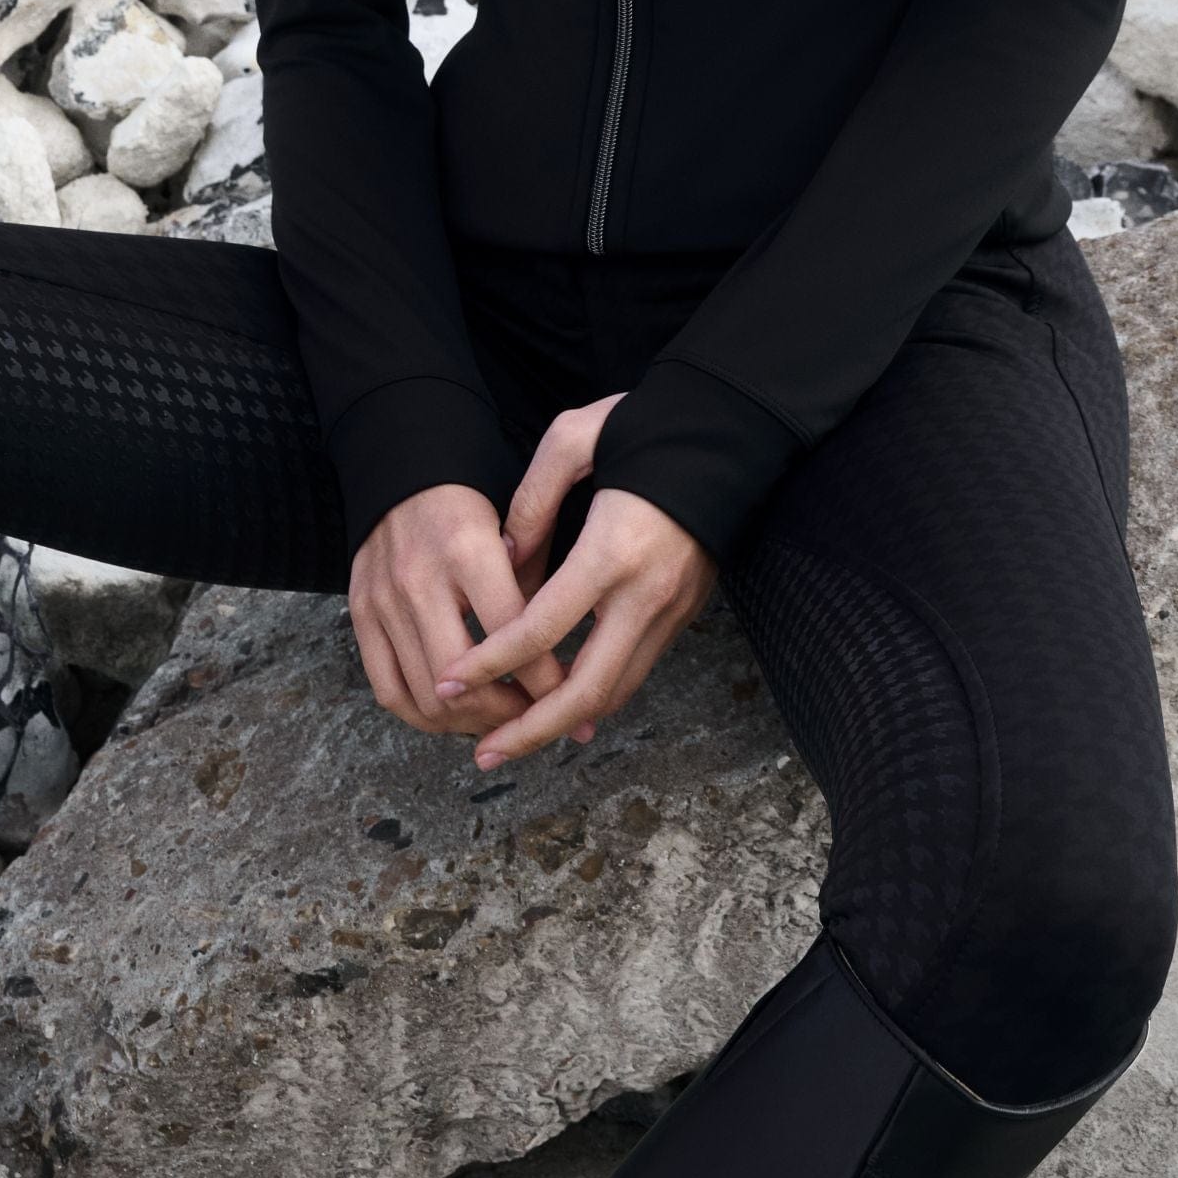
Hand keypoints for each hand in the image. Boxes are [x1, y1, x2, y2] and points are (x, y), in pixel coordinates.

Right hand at [348, 482, 572, 742]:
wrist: (401, 471)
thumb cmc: (468, 502)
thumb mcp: (513, 523)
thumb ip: (534, 584)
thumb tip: (567, 661)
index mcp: (468, 549)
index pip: (513, 631)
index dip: (545, 678)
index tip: (570, 695)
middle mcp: (420, 579)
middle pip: (463, 680)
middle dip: (508, 713)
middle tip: (538, 716)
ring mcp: (384, 601)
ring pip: (427, 696)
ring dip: (471, 722)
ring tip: (503, 720)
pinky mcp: (361, 616)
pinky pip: (389, 691)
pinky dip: (425, 716)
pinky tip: (457, 716)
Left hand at [433, 448, 717, 770]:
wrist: (729, 433)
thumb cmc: (647, 425)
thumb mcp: (576, 439)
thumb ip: (532, 502)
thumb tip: (504, 563)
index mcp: (614, 551)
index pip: (542, 630)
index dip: (489, 664)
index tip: (448, 682)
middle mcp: (647, 594)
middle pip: (587, 690)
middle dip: (531, 731)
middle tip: (483, 752)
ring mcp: (673, 610)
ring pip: (616, 693)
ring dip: (564, 724)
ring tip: (512, 738)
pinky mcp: (685, 613)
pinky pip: (635, 671)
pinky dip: (595, 696)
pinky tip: (559, 702)